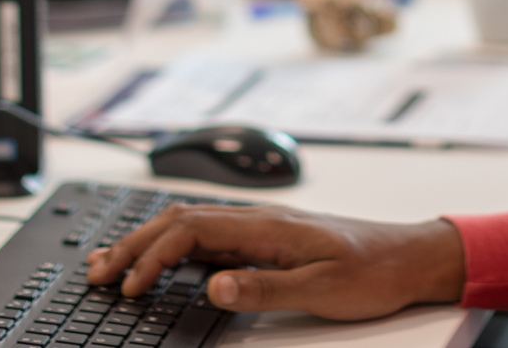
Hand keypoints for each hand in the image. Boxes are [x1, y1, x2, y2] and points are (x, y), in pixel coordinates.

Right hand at [87, 203, 465, 320]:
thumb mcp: (322, 289)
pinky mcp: (268, 240)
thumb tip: (213, 285)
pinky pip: (210, 237)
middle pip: (180, 220)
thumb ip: (265, 288)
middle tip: (98, 273)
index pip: (192, 230)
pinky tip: (162, 261)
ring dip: (149, 241)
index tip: (130, 288)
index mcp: (267, 224)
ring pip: (191, 224)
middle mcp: (259, 218)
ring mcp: (262, 227)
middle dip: (134, 244)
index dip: (153, 257)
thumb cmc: (373, 271)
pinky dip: (175, 247)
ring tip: (112, 263)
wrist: (409, 257)